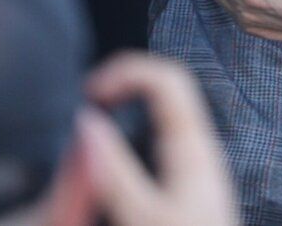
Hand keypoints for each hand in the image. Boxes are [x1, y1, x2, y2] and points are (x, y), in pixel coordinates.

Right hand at [80, 52, 238, 225]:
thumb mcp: (145, 217)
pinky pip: (157, 143)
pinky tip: (109, 163)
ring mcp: (193, 166)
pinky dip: (130, 139)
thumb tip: (86, 122)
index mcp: (192, 147)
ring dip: (125, 112)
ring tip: (90, 127)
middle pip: (162, 91)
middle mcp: (197, 149)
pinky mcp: (186, 186)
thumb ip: (115, 171)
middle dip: (122, 87)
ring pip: (159, 116)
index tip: (90, 94)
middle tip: (85, 106)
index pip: (167, 79)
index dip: (127, 70)